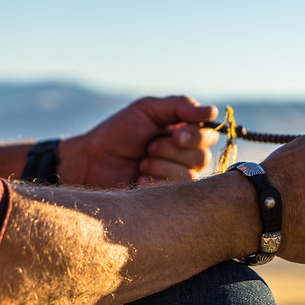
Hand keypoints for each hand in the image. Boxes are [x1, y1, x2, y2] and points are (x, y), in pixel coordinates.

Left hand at [59, 96, 219, 187]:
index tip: (175, 135)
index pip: (209, 136)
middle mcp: (186, 157)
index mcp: (185, 134)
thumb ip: (180, 106)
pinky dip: (153, 183)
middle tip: (148, 147)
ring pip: (189, 176)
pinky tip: (139, 179)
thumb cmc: (118, 133)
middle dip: (170, 151)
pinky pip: (174, 193)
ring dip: (160, 166)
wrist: (90, 161)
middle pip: (202, 157)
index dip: (195, 137)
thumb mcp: (147, 110)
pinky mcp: (166, 198)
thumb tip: (214, 112)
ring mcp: (177, 179)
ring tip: (141, 164)